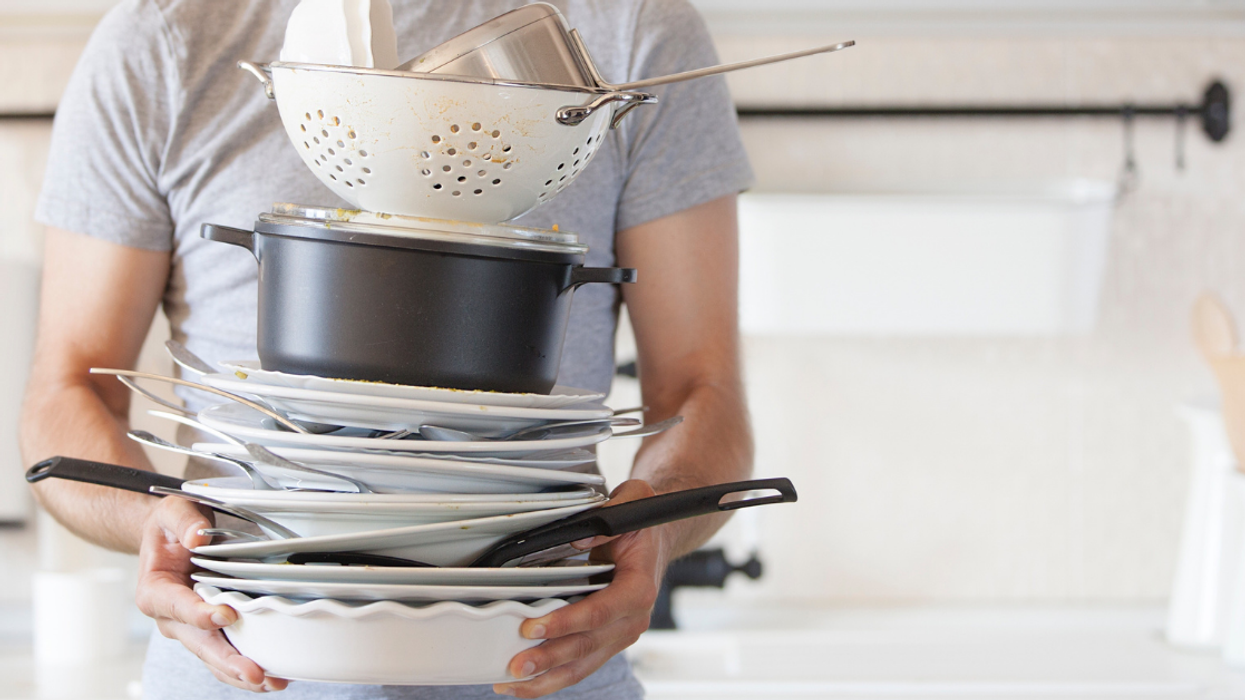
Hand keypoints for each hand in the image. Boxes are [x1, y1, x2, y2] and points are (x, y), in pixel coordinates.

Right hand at [135, 497, 288, 692]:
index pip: (177, 606)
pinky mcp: (210, 633)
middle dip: (226, 660)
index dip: (200, 614)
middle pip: (199, 643)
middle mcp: (171, 618)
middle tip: (254, 672)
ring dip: (240, 673)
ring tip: (270, 682)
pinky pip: (225, 655)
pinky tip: (272, 678)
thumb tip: (197, 536)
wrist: (169, 539)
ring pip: (213, 657)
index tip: (225, 616)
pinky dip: (245, 668)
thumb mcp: (172, 511)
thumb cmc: (171, 527)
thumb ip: (184, 520)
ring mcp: (191, 629)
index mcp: (155, 591)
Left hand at [494, 480, 667, 697]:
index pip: (600, 612)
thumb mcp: (631, 505)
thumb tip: (576, 534)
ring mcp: (620, 635)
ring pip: (582, 665)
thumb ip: (605, 519)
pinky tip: (525, 683)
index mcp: (639, 588)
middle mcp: (632, 619)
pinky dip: (552, 677)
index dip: (566, 622)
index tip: (533, 627)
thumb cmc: (641, 528)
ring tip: (512, 682)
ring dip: (547, 677)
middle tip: (516, 663)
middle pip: (587, 646)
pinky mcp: (607, 643)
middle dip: (549, 658)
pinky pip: (580, 666)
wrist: (657, 543)